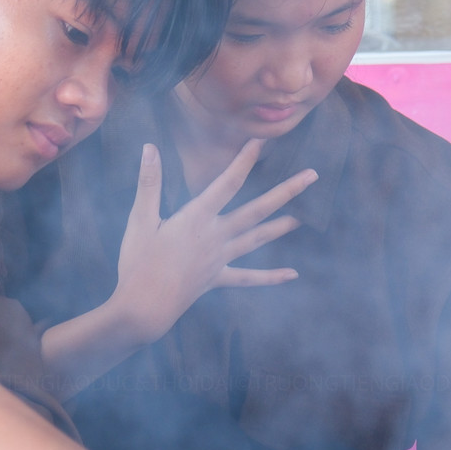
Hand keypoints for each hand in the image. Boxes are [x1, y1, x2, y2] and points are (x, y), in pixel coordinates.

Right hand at [108, 141, 315, 343]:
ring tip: (303, 217)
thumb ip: (149, 183)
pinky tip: (292, 275)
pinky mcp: (217, 278)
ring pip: (257, 239)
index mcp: (196, 218)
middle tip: (312, 176)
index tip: (262, 141)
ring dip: (281, 227)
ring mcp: (220, 259)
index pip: (228, 183)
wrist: (143, 308)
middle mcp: (216, 236)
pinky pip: (248, 278)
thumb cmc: (138, 262)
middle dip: (286, 191)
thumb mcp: (139, 219)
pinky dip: (271, 277)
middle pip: (258, 210)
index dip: (245, 160)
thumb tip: (150, 147)